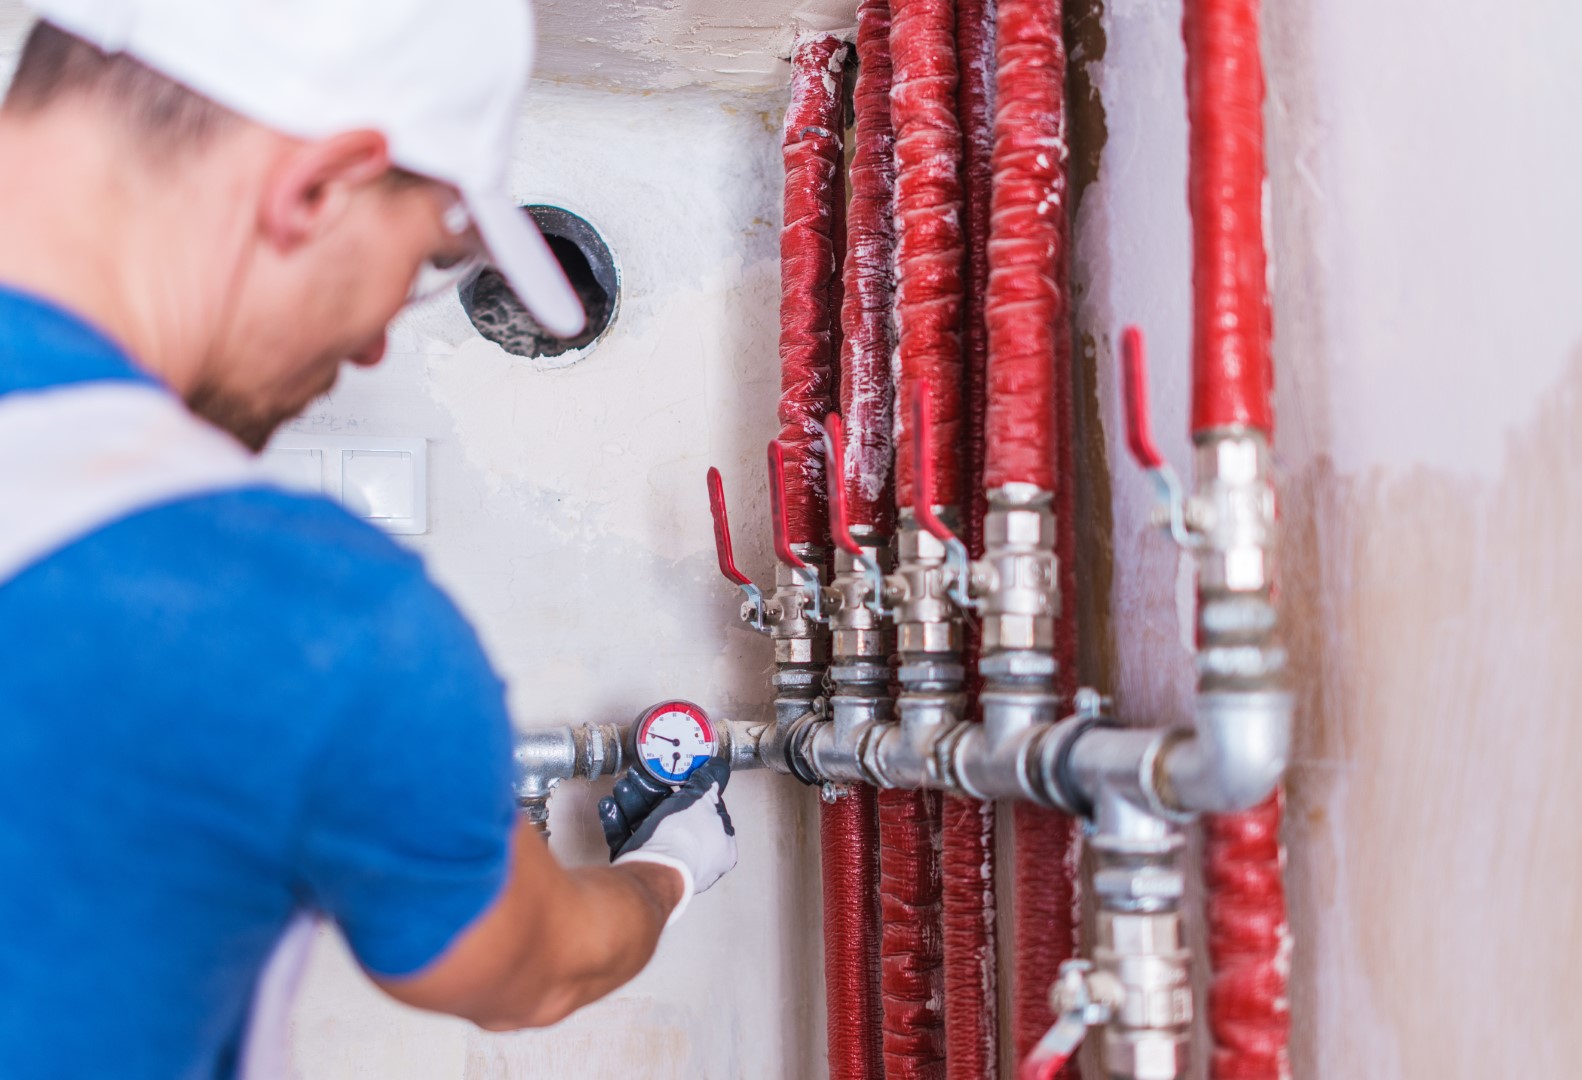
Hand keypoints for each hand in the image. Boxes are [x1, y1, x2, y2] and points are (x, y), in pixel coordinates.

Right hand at [596, 761, 736, 922]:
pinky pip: (628, 841)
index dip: (690, 790)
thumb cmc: (685, 838)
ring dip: (632, 803)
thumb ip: (711, 781)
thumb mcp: (703, 799)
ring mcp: (665, 865)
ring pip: (646, 827)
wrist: (654, 869)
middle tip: (639, 776)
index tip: (674, 775)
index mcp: (718, 846)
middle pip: (671, 816)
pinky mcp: (639, 869)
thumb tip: (718, 766)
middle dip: (651, 792)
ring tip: (622, 786)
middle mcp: (693, 858)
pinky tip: (609, 805)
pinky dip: (618, 822)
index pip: (706, 812)